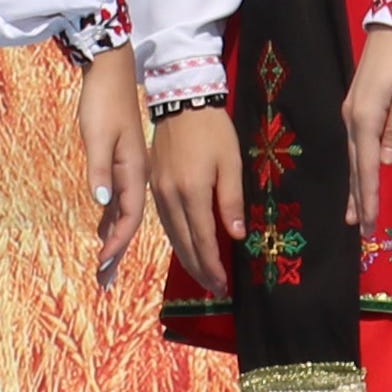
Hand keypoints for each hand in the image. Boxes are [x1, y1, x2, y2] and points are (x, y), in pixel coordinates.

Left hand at [74, 48, 146, 282]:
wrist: (112, 71)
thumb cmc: (104, 101)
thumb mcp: (97, 134)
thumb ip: (100, 168)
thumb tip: (102, 201)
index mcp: (133, 170)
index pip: (127, 216)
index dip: (116, 242)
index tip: (103, 264)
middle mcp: (135, 175)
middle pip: (126, 222)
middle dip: (115, 252)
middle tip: (103, 282)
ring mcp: (130, 169)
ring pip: (122, 214)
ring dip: (113, 240)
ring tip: (104, 268)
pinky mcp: (122, 162)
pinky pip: (118, 200)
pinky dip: (111, 220)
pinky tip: (103, 232)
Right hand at [145, 107, 245, 295]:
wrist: (181, 101)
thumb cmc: (213, 131)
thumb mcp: (231, 163)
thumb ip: (232, 201)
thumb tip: (236, 236)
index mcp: (192, 192)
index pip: (203, 240)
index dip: (213, 266)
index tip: (223, 286)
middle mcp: (170, 197)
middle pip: (184, 244)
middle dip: (200, 270)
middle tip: (215, 289)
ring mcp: (159, 192)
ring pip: (172, 236)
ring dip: (187, 259)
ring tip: (203, 275)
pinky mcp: (154, 185)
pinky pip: (165, 222)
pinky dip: (176, 241)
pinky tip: (185, 248)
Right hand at [340, 27, 391, 237]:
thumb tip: (385, 160)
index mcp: (365, 118)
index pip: (367, 166)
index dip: (368, 196)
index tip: (368, 223)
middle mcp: (352, 118)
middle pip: (355, 166)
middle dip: (358, 198)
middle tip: (360, 229)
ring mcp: (352, 111)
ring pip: (353, 157)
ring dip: (354, 185)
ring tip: (351, 214)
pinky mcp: (358, 106)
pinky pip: (355, 145)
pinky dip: (356, 166)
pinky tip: (357, 176)